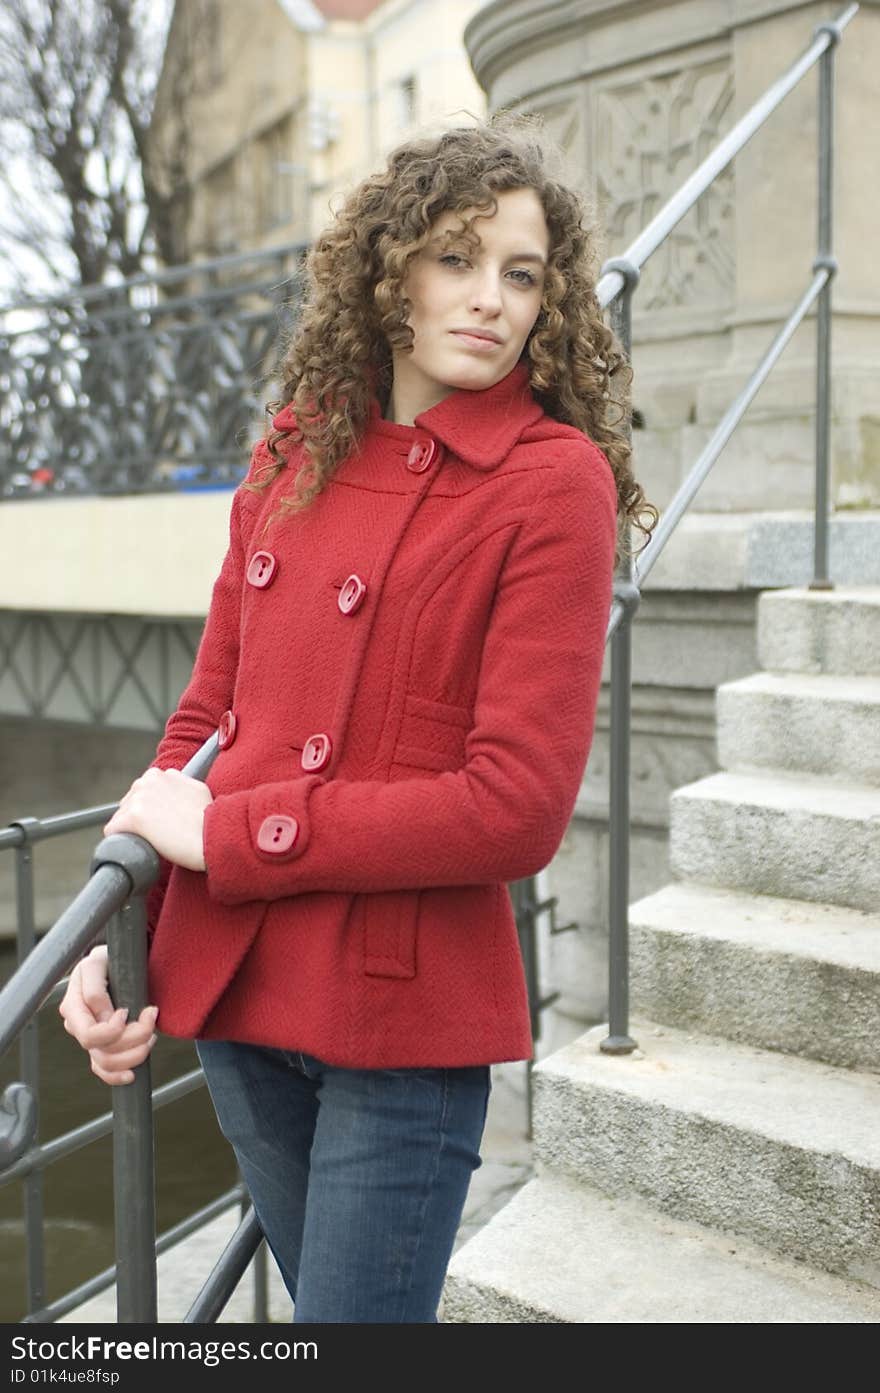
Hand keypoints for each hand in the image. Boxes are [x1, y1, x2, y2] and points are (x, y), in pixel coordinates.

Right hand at [58, 945, 158, 1085]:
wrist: (116, 960)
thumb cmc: (109, 958)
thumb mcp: (100, 963)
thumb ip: (96, 989)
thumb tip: (105, 1018)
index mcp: (73, 1005)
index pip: (88, 1034)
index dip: (112, 1030)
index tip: (129, 1011)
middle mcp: (77, 1024)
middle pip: (100, 1051)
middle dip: (132, 1039)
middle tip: (151, 1020)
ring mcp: (88, 1037)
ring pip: (105, 1062)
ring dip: (134, 1054)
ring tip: (152, 1036)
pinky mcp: (99, 1044)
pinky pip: (103, 1070)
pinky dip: (117, 1075)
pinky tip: (132, 1074)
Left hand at [103, 767, 211, 870]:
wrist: (212, 836)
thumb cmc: (209, 817)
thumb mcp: (196, 788)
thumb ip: (178, 784)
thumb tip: (173, 787)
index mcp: (160, 774)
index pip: (141, 792)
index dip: (150, 809)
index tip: (158, 820)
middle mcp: (147, 782)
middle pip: (128, 803)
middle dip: (138, 817)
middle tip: (156, 832)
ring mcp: (139, 799)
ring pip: (120, 817)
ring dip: (130, 829)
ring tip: (151, 840)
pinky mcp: (133, 818)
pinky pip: (112, 830)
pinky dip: (120, 840)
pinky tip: (136, 845)